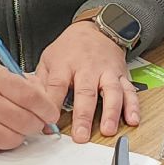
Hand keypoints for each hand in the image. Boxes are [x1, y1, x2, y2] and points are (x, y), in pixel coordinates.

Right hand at [0, 58, 59, 154]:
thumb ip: (16, 82)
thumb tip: (44, 100)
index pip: (30, 96)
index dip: (46, 108)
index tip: (51, 114)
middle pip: (23, 121)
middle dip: (35, 125)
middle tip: (35, 124)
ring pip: (9, 139)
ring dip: (18, 137)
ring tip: (14, 128)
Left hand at [36, 21, 137, 141]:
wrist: (95, 28)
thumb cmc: (70, 48)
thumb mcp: (49, 59)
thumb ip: (41, 82)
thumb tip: (31, 105)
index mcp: (66, 64)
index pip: (57, 86)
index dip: (52, 105)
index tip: (48, 123)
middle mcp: (88, 68)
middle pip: (86, 92)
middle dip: (84, 115)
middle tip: (81, 135)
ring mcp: (107, 71)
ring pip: (112, 92)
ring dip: (111, 112)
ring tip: (108, 130)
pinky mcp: (122, 75)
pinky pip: (130, 91)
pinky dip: (133, 106)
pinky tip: (132, 119)